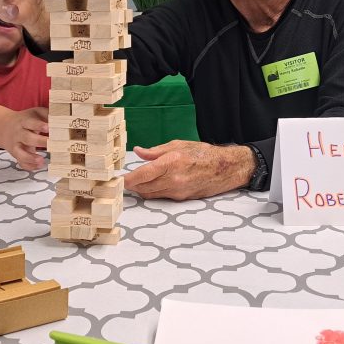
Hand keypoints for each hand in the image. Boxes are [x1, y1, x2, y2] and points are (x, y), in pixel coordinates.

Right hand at [0, 106, 48, 170]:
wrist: (3, 126)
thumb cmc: (26, 119)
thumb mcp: (35, 113)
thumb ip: (46, 114)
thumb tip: (61, 118)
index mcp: (24, 122)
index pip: (30, 123)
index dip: (39, 125)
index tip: (48, 128)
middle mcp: (19, 134)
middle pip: (27, 138)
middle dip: (39, 142)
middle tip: (51, 144)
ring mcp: (16, 146)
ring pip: (20, 153)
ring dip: (30, 158)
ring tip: (42, 161)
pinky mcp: (16, 155)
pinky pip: (21, 162)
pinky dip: (29, 166)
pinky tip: (39, 166)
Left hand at [123, 141, 253, 200]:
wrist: (225, 169)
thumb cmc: (203, 154)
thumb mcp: (178, 145)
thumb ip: (155, 151)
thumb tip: (138, 151)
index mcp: (171, 162)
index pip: (142, 175)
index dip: (127, 179)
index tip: (118, 180)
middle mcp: (173, 179)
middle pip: (143, 188)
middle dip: (131, 185)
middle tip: (122, 180)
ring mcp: (178, 191)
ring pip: (150, 194)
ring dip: (141, 189)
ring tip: (134, 182)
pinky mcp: (181, 198)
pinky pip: (161, 196)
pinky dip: (153, 191)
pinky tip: (151, 184)